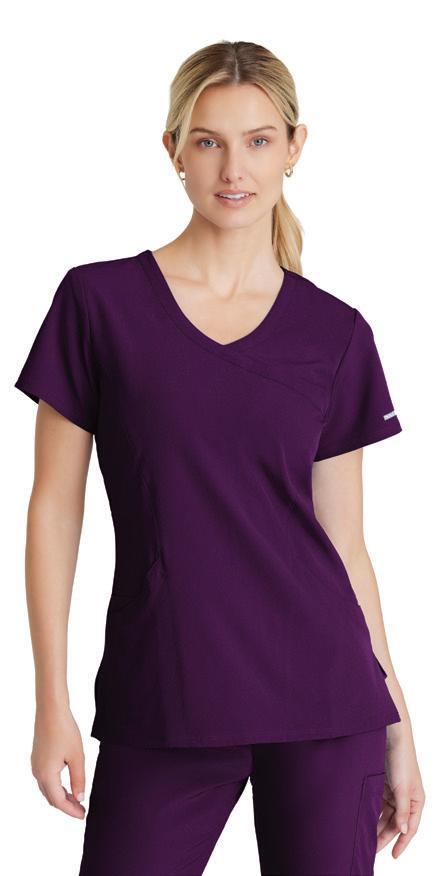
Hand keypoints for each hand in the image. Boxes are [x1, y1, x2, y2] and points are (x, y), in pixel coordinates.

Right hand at [31, 703, 85, 818]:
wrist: (51, 710)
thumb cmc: (65, 731)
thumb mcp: (77, 756)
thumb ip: (79, 779)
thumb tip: (80, 798)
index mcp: (46, 775)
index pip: (58, 801)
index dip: (71, 810)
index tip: (83, 815)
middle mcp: (37, 772)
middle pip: (51, 798)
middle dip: (66, 806)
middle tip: (82, 810)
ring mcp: (36, 765)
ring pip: (47, 790)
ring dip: (61, 797)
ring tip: (77, 800)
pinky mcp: (37, 759)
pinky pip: (45, 780)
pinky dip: (56, 787)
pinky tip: (67, 785)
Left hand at [377, 723, 425, 858]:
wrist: (391, 736)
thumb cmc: (402, 760)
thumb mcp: (402, 788)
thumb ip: (403, 810)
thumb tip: (403, 830)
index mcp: (417, 801)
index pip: (410, 827)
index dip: (402, 842)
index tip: (393, 855)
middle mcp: (407, 798)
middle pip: (395, 823)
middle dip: (385, 836)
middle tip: (372, 848)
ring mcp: (394, 792)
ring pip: (385, 815)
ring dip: (377, 825)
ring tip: (366, 836)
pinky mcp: (383, 784)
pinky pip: (378, 804)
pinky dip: (373, 812)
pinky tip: (364, 819)